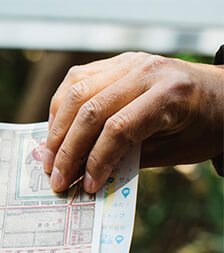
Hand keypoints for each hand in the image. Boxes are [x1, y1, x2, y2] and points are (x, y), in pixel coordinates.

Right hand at [44, 52, 223, 192]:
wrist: (221, 95)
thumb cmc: (200, 127)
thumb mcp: (174, 151)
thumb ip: (130, 159)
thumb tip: (86, 176)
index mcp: (170, 94)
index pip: (118, 128)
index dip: (96, 160)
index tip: (86, 186)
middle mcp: (146, 71)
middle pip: (90, 110)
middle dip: (67, 149)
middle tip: (56, 178)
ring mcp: (129, 62)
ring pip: (75, 92)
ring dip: (56, 129)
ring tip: (50, 158)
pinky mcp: (116, 62)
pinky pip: (77, 80)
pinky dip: (60, 107)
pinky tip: (57, 131)